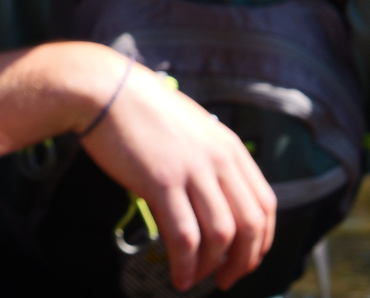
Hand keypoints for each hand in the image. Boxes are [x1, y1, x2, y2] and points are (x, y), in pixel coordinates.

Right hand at [78, 60, 276, 291]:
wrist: (104, 90)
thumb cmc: (139, 109)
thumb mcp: (190, 128)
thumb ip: (208, 158)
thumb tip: (211, 197)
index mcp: (230, 147)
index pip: (265, 204)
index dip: (262, 241)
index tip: (246, 258)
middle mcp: (219, 159)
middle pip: (251, 225)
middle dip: (243, 262)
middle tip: (226, 279)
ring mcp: (192, 171)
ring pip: (221, 236)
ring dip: (211, 267)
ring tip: (195, 280)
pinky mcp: (162, 182)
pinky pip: (184, 236)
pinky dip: (185, 264)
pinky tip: (178, 276)